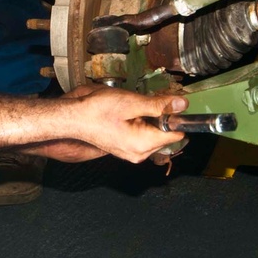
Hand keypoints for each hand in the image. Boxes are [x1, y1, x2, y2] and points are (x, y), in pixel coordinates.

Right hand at [63, 85, 187, 163]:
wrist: (74, 118)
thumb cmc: (98, 110)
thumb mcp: (131, 102)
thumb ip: (159, 105)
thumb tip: (183, 104)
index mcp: (143, 145)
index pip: (176, 134)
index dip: (176, 116)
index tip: (168, 102)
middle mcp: (139, 154)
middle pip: (165, 135)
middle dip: (161, 118)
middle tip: (143, 103)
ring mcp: (132, 154)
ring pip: (155, 135)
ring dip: (150, 120)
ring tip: (132, 109)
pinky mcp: (126, 150)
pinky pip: (143, 137)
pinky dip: (141, 125)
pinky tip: (128, 116)